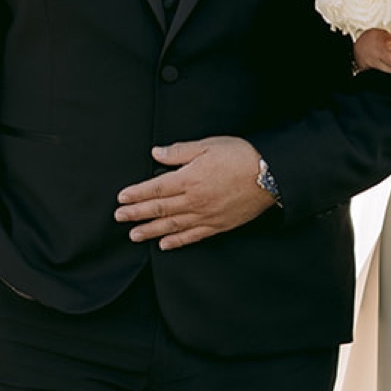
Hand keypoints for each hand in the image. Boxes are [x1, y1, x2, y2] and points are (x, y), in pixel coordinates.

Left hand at [115, 138, 275, 250]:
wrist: (271, 175)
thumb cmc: (241, 155)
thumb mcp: (208, 145)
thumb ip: (180, 152)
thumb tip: (156, 154)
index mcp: (190, 178)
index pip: (155, 189)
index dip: (136, 194)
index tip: (121, 198)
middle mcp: (195, 200)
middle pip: (159, 209)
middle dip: (137, 214)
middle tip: (119, 218)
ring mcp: (206, 216)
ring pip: (172, 226)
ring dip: (151, 231)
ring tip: (134, 235)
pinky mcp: (218, 225)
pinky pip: (193, 236)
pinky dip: (177, 242)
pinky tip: (164, 245)